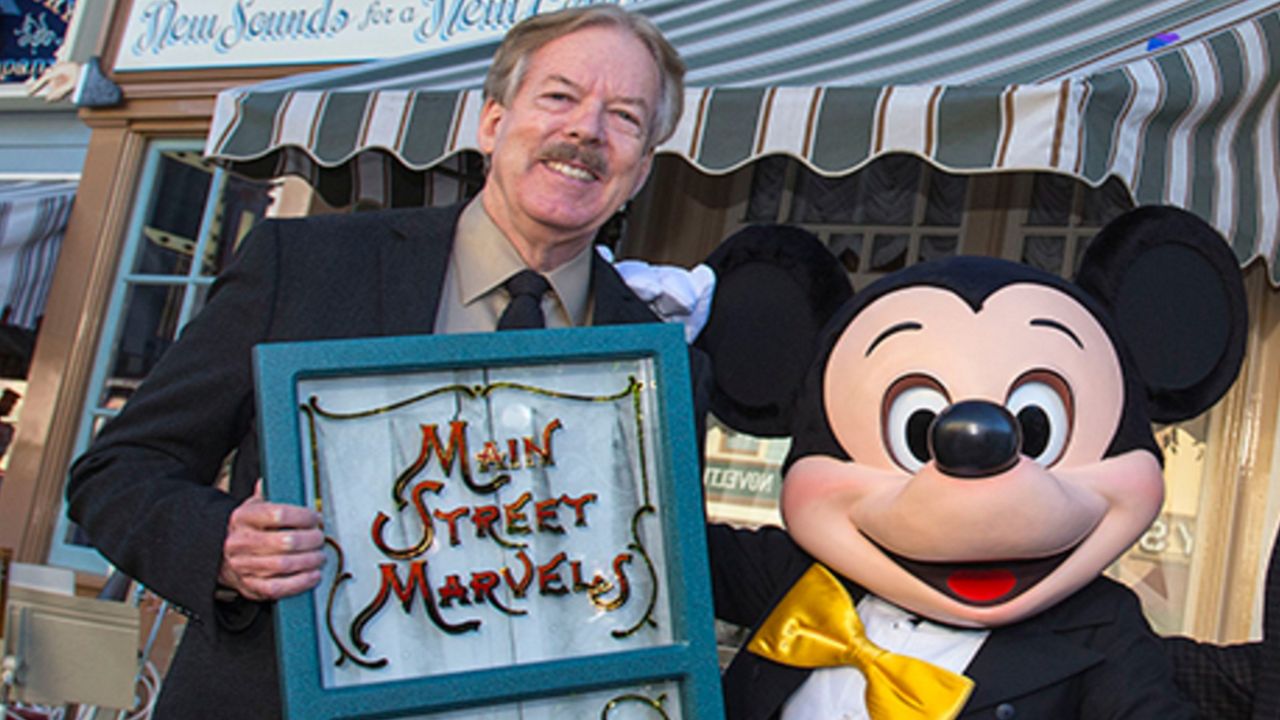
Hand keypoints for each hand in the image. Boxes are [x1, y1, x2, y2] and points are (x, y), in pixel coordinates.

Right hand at [218, 480, 324, 600]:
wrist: (218, 557)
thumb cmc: (245, 530)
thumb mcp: (251, 507)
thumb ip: (267, 495)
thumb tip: (272, 480)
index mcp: (243, 518)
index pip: (278, 514)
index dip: (303, 516)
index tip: (315, 518)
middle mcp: (240, 542)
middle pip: (285, 542)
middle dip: (310, 540)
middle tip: (320, 538)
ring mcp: (243, 566)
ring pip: (283, 565)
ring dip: (309, 561)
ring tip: (319, 556)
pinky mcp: (250, 586)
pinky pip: (278, 588)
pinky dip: (300, 583)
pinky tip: (313, 576)